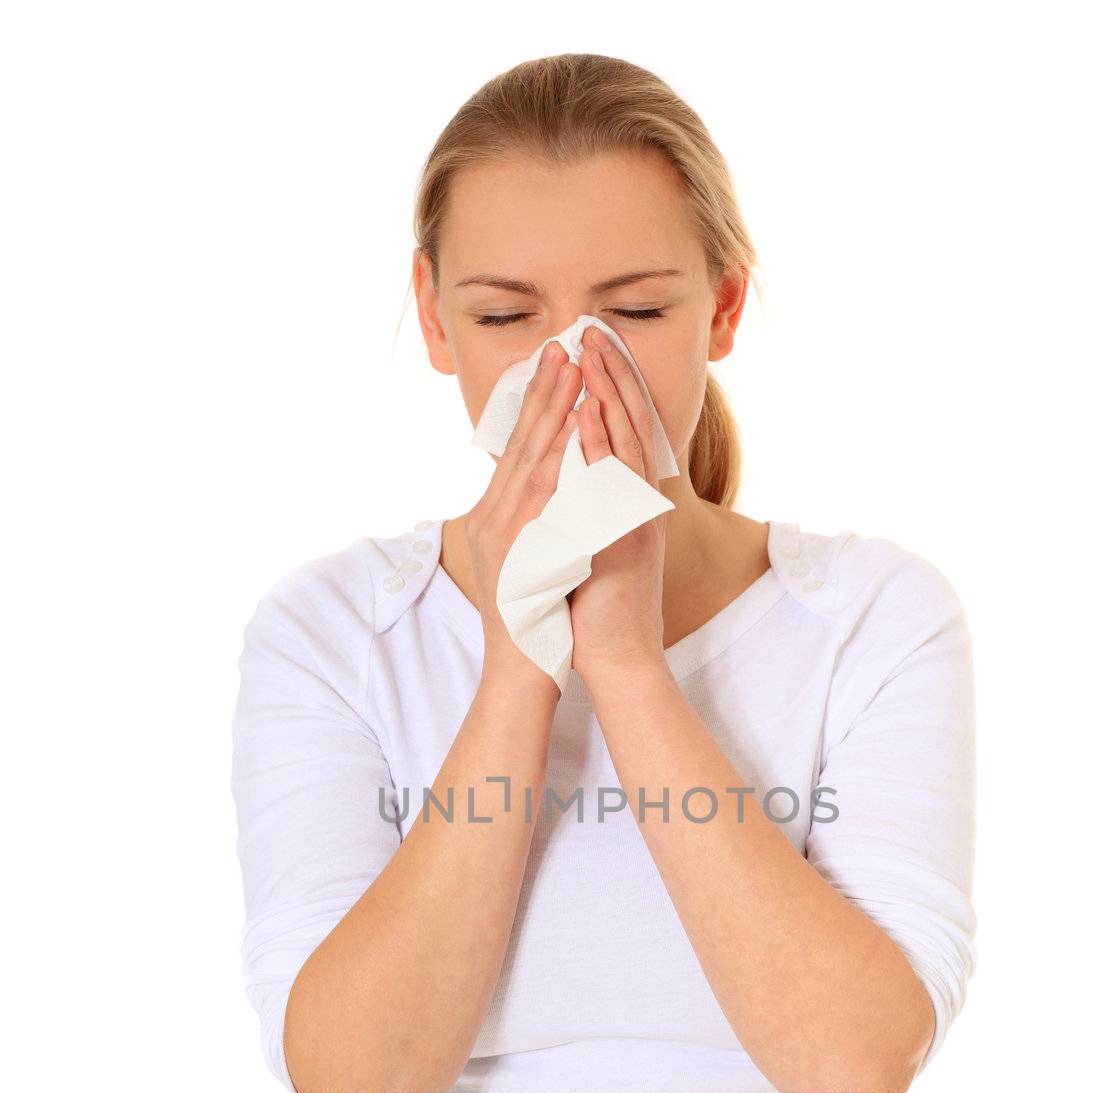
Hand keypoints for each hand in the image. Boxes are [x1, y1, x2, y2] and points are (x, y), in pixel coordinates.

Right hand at [464, 340, 583, 689]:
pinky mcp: (520, 552)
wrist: (520, 672)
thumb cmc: (534, 624)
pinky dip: (558, 461)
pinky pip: (542, 499)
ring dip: (550, 412)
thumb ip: (538, 525)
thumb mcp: (532, 562)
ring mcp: (504, 534)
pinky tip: (574, 432)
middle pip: (520, 443)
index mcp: (497, 516)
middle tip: (562, 345)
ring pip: (530, 459)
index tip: (557, 364)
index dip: (538, 404)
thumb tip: (556, 495)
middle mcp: (494, 517)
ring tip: (569, 370)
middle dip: (543, 392)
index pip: (519, 449)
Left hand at [566, 325, 670, 682]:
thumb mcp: (592, 547)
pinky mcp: (624, 538)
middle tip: (593, 329)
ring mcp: (635, 518)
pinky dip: (599, 441)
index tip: (595, 349)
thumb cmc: (598, 609)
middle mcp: (639, 503)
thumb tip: (566, 482)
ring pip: (624, 441)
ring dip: (608, 392)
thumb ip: (587, 511)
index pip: (624, 432)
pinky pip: (611, 480)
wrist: (617, 657)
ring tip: (591, 349)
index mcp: (630, 503)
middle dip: (612, 375)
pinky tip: (588, 408)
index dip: (612, 388)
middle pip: (629, 424)